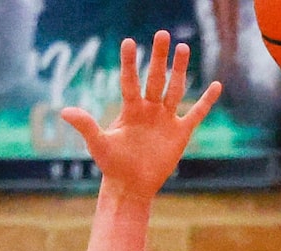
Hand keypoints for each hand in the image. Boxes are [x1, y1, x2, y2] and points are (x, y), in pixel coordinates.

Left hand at [59, 32, 220, 199]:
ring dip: (179, 69)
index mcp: (131, 109)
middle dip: (158, 57)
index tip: (128, 42)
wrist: (130, 186)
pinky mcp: (180, 132)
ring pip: (175, 89)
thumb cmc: (112, 165)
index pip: (130, 81)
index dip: (129, 63)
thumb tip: (64, 111)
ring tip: (183, 47)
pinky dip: (207, 101)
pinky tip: (216, 85)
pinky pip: (197, 113)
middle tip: (162, 34)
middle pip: (155, 78)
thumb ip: (85, 125)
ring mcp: (165, 119)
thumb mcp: (98, 144)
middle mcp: (149, 109)